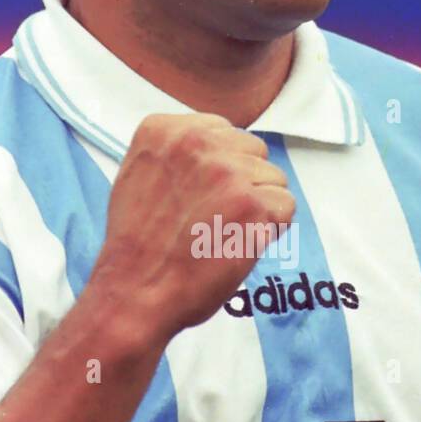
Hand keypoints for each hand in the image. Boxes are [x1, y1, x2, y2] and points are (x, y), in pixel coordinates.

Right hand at [89, 113, 295, 339]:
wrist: (135, 292)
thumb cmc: (138, 244)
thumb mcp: (138, 174)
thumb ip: (176, 151)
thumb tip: (218, 143)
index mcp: (164, 129)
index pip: (224, 132)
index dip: (220, 169)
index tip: (199, 197)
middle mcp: (196, 142)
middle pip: (253, 151)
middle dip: (243, 184)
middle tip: (213, 220)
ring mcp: (226, 171)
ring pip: (273, 178)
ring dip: (258, 208)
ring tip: (222, 234)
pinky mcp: (251, 204)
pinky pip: (285, 205)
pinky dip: (271, 230)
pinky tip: (239, 245)